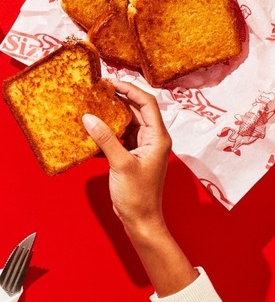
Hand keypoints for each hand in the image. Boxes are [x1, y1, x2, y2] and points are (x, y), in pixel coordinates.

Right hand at [82, 80, 171, 235]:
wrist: (141, 220)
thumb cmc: (138, 196)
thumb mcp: (120, 164)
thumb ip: (105, 139)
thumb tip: (89, 117)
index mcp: (158, 138)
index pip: (147, 103)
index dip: (131, 89)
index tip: (111, 82)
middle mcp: (153, 139)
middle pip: (137, 110)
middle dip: (118, 99)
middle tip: (96, 91)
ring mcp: (143, 147)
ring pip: (127, 123)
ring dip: (111, 115)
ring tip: (91, 106)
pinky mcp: (132, 156)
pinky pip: (120, 137)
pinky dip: (107, 133)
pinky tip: (91, 131)